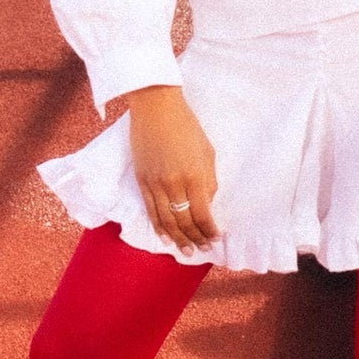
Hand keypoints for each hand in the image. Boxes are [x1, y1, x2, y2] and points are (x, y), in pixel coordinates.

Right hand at [123, 83, 219, 253]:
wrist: (156, 107)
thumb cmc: (186, 126)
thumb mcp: (207, 152)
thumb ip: (209, 180)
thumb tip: (207, 203)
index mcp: (194, 176)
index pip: (203, 214)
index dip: (209, 230)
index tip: (216, 238)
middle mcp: (174, 184)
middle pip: (185, 221)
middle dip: (195, 239)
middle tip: (202, 250)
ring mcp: (155, 184)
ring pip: (166, 221)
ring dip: (178, 239)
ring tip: (186, 251)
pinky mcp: (142, 180)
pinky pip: (150, 211)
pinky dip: (158, 227)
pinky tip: (166, 238)